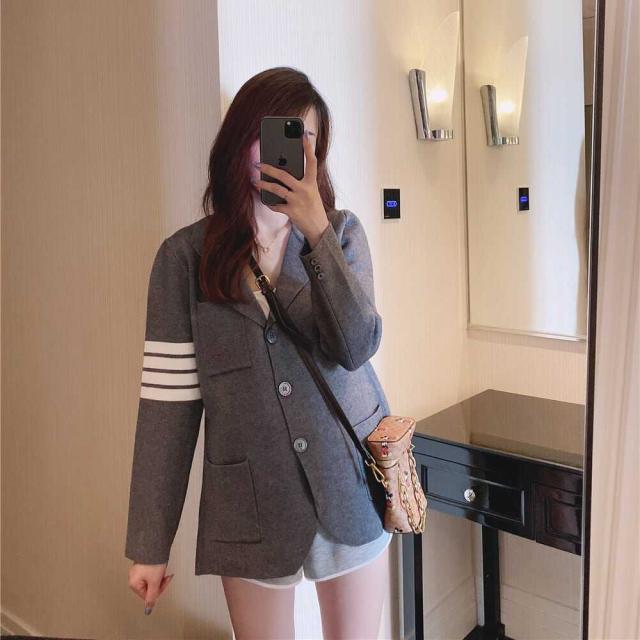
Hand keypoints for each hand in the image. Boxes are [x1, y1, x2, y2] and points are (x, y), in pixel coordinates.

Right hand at [128, 561, 173, 614]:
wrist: (154, 546)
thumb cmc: (152, 562)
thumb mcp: (154, 582)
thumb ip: (152, 597)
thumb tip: (148, 610)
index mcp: (133, 583)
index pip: (147, 595)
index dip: (158, 590)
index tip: (163, 583)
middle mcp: (133, 577)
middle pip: (149, 587)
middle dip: (159, 582)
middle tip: (164, 576)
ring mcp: (137, 570)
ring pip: (151, 580)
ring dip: (159, 576)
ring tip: (162, 569)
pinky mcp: (142, 564)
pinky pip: (150, 572)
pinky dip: (156, 570)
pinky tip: (159, 565)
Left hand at [253, 130, 328, 247]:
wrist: (319, 228)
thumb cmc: (312, 206)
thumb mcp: (311, 192)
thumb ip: (300, 181)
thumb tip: (281, 170)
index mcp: (312, 182)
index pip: (311, 162)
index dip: (308, 148)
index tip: (304, 135)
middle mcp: (305, 190)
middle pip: (284, 175)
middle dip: (269, 169)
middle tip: (258, 164)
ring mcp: (298, 201)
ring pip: (277, 189)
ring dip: (264, 185)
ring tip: (255, 182)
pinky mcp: (292, 212)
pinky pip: (276, 205)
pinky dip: (270, 203)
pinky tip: (265, 200)